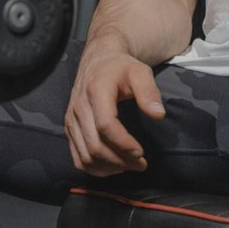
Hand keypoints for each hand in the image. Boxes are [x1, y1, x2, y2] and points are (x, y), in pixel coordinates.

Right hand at [65, 46, 166, 176]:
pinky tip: (113, 166)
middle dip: (120, 160)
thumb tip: (159, 115)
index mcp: (96, 90)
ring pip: (86, 156)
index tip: (141, 152)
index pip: (106, 125)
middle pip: (95, 145)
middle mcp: (79, 106)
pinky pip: (78, 157)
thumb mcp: (140, 72)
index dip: (123, 143)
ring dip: (109, 167)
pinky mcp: (69, 128)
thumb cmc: (121, 67)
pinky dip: (95, 168)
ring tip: (129, 165)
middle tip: (141, 164)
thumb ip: (149, 92)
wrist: (99, 59)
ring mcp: (71, 119)